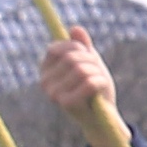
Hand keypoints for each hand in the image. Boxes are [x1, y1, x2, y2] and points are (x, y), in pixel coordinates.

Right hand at [37, 28, 123, 146]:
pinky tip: (101, 87)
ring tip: (100, 81)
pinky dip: (101, 81)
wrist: (101, 118)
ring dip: (98, 72)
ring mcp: (53, 94)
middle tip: (98, 71)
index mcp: (45, 70)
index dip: (78, 48)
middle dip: (92, 61)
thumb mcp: (90, 64)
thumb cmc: (94, 89)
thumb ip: (82, 47)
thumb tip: (75, 28)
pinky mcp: (66, 103)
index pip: (58, 48)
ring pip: (82, 69)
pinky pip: (89, 82)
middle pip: (72, 58)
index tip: (89, 57)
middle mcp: (44, 81)